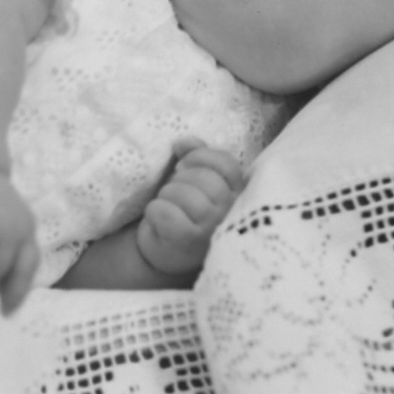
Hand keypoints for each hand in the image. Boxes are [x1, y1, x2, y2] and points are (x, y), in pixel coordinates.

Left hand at [135, 140, 246, 278]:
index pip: (227, 165)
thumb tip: (184, 142)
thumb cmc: (184, 211)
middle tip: (174, 193)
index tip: (182, 165)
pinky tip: (159, 221)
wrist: (166, 252)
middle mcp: (231, 214)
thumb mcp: (194, 181)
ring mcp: (212, 230)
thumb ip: (195, 157)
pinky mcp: (188, 241)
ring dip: (166, 196)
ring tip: (168, 208)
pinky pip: (165, 211)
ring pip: (183, 193)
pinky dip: (155, 211)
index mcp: (238, 196)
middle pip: (204, 179)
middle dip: (180, 180)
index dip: (200, 157)